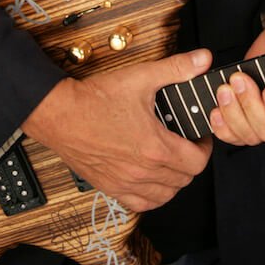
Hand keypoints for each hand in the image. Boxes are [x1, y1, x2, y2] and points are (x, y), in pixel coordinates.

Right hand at [22, 49, 213, 212]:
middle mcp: (141, 170)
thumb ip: (177, 68)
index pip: (197, 161)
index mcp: (154, 147)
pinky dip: (152, 195)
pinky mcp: (109, 186)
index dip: (205, 147)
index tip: (200, 136)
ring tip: (172, 159)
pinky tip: (150, 178)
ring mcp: (124, 182)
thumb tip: (201, 60)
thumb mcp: (142, 77)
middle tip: (187, 143)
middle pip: (184, 180)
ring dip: (174, 180)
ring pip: (165, 195)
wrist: (60, 114)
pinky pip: (140, 204)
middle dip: (192, 160)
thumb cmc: (95, 99)